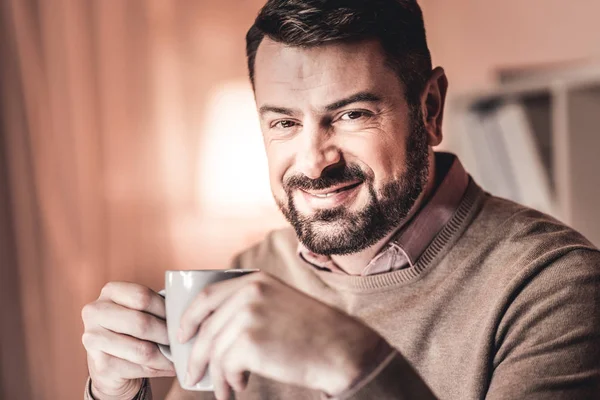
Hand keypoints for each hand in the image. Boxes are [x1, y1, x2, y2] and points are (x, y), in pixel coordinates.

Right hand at [81, 282, 175, 399]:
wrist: (110, 361)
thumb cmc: (133, 328)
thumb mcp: (141, 310)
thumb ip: (157, 306)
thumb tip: (185, 314)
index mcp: (110, 291)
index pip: (142, 296)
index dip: (165, 309)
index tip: (179, 318)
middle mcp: (95, 312)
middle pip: (141, 323)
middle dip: (166, 334)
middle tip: (181, 340)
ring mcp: (93, 339)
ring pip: (142, 349)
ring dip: (166, 355)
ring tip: (179, 355)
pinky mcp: (100, 365)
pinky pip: (139, 368)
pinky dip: (159, 369)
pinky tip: (169, 366)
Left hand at [179, 272, 383, 399]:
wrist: (340, 349)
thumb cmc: (313, 333)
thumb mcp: (280, 303)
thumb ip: (249, 307)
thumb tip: (213, 332)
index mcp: (255, 280)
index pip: (207, 296)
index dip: (190, 317)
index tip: (183, 335)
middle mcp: (248, 292)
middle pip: (206, 327)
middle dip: (196, 355)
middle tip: (192, 374)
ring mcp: (248, 314)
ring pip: (213, 350)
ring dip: (215, 375)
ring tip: (224, 390)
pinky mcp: (249, 340)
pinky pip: (224, 366)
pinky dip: (228, 382)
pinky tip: (240, 386)